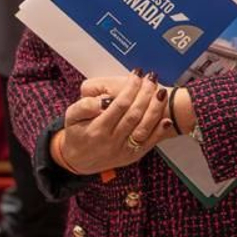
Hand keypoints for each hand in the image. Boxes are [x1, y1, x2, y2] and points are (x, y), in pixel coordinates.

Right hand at [54, 71, 172, 175]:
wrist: (78, 161)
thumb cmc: (76, 134)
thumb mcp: (71, 117)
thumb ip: (83, 106)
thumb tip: (100, 101)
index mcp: (98, 128)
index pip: (120, 104)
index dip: (131, 88)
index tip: (136, 74)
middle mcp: (112, 140)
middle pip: (134, 113)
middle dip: (145, 93)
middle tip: (151, 78)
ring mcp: (124, 149)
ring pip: (144, 127)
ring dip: (155, 108)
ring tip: (161, 92)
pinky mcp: (132, 155)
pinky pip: (149, 143)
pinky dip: (159, 131)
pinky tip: (166, 119)